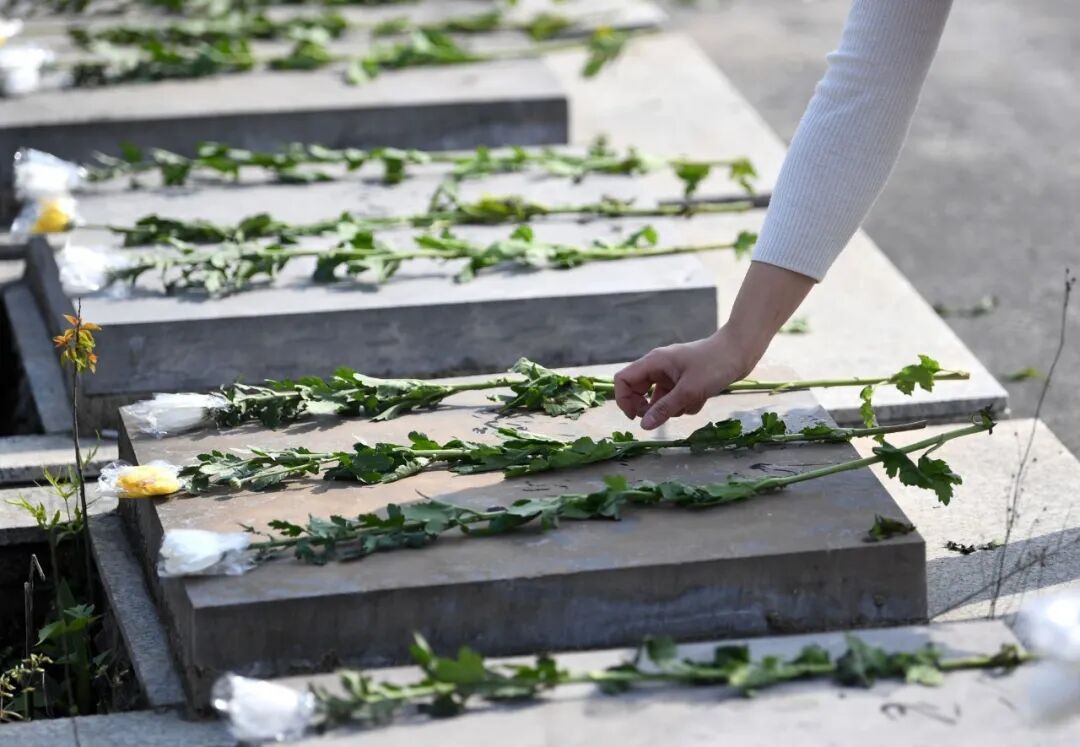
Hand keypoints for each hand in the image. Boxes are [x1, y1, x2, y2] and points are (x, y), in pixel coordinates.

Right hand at [613, 327, 759, 430]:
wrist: (741, 351)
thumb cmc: (714, 365)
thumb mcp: (689, 391)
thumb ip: (664, 408)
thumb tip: (643, 426)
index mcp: (654, 362)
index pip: (623, 380)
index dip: (624, 400)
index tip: (635, 417)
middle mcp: (659, 367)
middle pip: (639, 391)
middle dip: (652, 407)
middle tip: (664, 416)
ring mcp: (672, 374)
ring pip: (660, 399)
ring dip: (673, 407)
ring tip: (692, 401)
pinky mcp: (685, 380)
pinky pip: (676, 398)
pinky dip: (686, 403)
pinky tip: (701, 398)